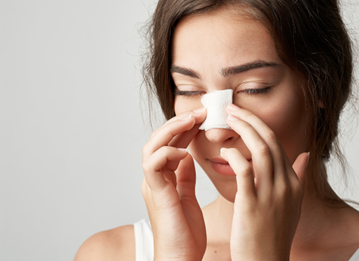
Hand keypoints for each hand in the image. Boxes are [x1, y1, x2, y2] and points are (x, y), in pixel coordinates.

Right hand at [141, 108, 207, 260]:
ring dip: (171, 130)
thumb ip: (185, 176)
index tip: (206, 117)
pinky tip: (185, 151)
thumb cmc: (185, 234)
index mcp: (164, 177)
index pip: (171, 142)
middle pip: (159, 139)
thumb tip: (188, 156)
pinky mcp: (155, 192)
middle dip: (179, 122)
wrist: (181, 258)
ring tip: (191, 121)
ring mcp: (153, 184)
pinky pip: (152, 163)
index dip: (187, 128)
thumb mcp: (188, 197)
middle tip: (201, 112)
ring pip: (151, 146)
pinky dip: (167, 152)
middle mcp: (155, 178)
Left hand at [220, 104, 309, 260]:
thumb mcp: (293, 205)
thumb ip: (299, 177)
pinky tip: (225, 150)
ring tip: (227, 119)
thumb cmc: (274, 236)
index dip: (259, 126)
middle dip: (249, 120)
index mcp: (293, 183)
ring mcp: (270, 194)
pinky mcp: (251, 203)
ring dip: (242, 129)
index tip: (244, 116)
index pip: (278, 144)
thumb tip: (306, 155)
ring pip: (259, 150)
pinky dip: (233, 155)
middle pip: (269, 141)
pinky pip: (243, 170)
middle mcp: (285, 185)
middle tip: (231, 109)